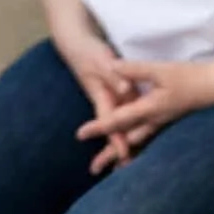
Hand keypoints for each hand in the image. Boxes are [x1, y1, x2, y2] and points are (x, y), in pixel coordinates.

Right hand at [52, 29, 137, 174]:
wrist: (75, 44)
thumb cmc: (88, 52)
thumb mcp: (102, 62)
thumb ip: (114, 76)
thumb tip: (126, 90)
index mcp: (102, 96)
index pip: (111, 122)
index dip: (118, 139)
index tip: (125, 155)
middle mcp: (106, 102)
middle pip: (114, 130)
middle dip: (118, 150)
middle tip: (128, 169)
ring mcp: (110, 99)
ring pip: (120, 124)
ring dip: (125, 140)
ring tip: (132, 161)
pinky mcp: (115, 94)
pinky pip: (124, 113)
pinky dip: (129, 125)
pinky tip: (138, 135)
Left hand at [75, 59, 213, 168]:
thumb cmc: (191, 77)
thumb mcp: (161, 70)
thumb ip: (135, 70)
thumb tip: (111, 67)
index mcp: (150, 109)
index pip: (118, 120)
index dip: (98, 127)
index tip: (80, 135)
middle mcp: (155, 121)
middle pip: (127, 140)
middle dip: (110, 154)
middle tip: (94, 169)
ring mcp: (163, 123)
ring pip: (139, 141)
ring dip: (124, 153)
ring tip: (112, 168)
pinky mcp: (170, 120)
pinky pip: (149, 136)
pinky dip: (138, 144)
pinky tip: (135, 148)